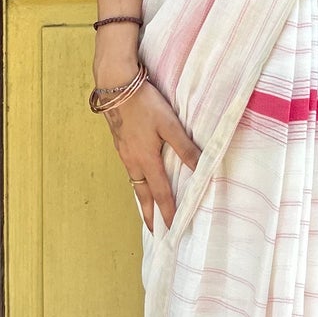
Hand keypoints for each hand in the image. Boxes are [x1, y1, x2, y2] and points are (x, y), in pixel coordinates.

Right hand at [101, 76, 200, 230]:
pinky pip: (130, 170)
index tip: (172, 229)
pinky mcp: (120, 143)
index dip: (168, 211)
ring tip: (148, 209)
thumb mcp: (169, 124)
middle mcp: (132, 160)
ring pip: (134, 182)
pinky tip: (140, 177)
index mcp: (146, 159)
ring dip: (142, 198)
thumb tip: (201, 168)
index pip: (160, 192)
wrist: (115, 85)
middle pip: (142, 194)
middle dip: (149, 213)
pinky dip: (136, 182)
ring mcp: (124, 152)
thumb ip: (185, 146)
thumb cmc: (144, 103)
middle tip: (154, 231)